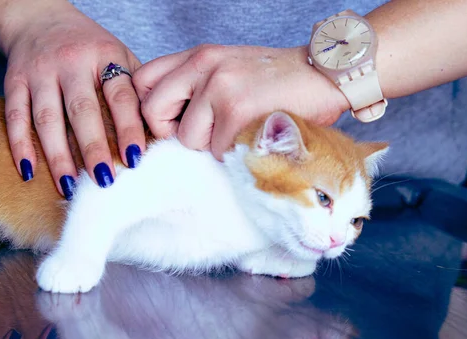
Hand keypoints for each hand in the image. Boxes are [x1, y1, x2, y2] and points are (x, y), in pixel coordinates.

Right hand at [2, 2, 144, 196]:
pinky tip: (29, 171)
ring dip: (58, 156)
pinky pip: (15, 116)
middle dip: (93, 148)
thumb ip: (135, 89)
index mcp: (105, 55)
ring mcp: (40, 71)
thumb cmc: (89, 47)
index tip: (134, 159)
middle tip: (104, 180)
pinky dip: (20, 145)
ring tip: (70, 187)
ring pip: (47, 119)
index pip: (120, 96)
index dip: (128, 128)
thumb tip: (157, 134)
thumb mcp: (118, 55)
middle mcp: (71, 62)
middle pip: (82, 110)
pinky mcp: (14, 81)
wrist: (38, 18)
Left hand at [133, 44, 349, 158]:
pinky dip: (234, 154)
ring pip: (187, 139)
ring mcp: (219, 87)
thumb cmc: (275, 82)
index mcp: (198, 56)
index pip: (142, 82)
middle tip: (203, 136)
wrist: (323, 76)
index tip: (174, 123)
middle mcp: (203, 66)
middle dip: (173, 134)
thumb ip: (196, 86)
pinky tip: (253, 138)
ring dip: (211, 146)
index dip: (152, 111)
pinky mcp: (237, 111)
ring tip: (238, 134)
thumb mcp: (228, 70)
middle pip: (152, 112)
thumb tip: (167, 124)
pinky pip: (217, 151)